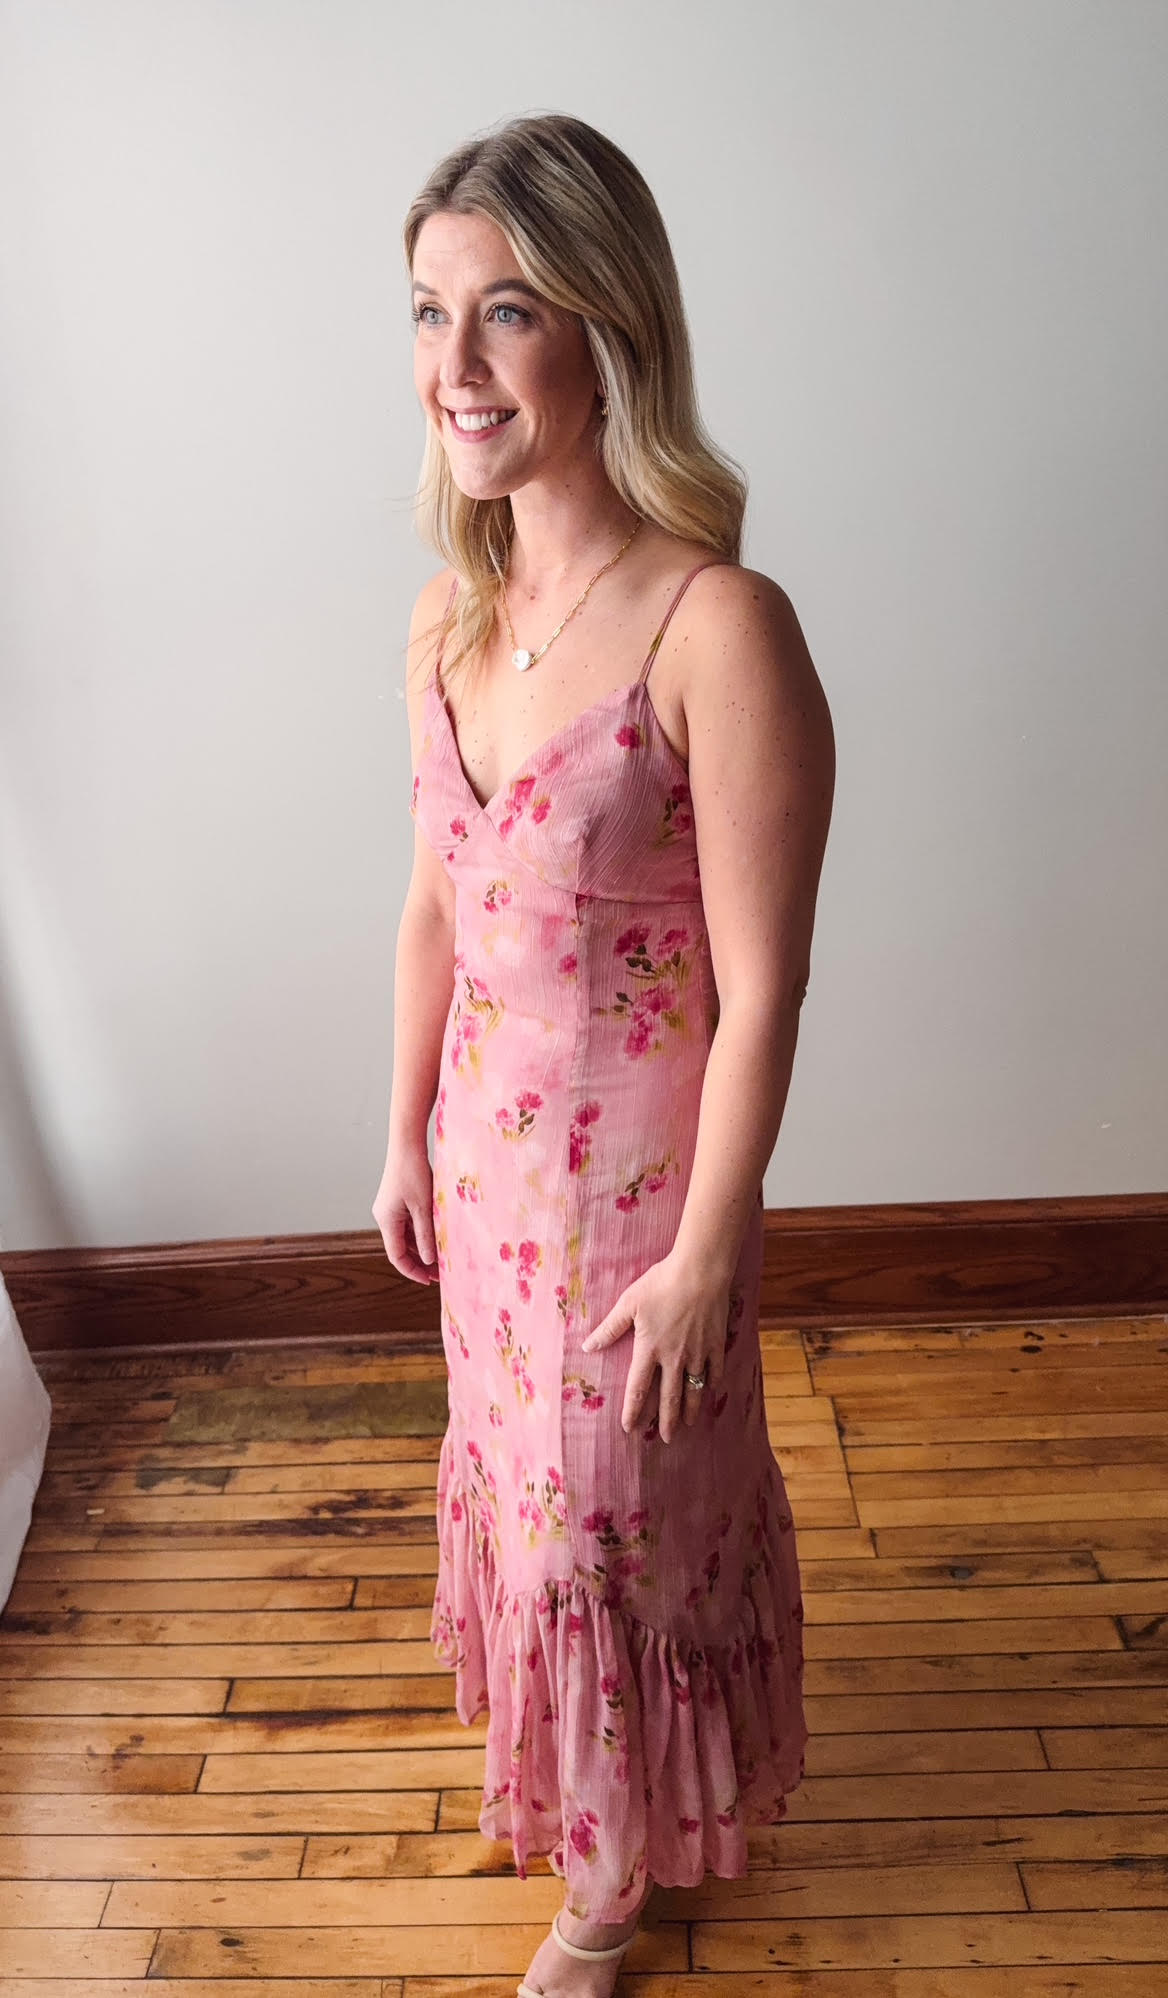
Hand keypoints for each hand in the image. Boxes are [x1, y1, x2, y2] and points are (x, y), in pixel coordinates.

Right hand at [372, 1144, 439, 1284]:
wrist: (407, 1144)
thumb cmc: (414, 1173)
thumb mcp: (423, 1207)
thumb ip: (426, 1235)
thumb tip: (428, 1260)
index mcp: (387, 1220)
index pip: (396, 1255)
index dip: (412, 1271)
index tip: (429, 1281)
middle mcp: (385, 1216)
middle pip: (400, 1247)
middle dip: (419, 1261)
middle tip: (440, 1272)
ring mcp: (390, 1208)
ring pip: (405, 1236)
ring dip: (421, 1247)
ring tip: (442, 1256)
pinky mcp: (397, 1201)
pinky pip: (408, 1223)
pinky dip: (421, 1232)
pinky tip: (437, 1236)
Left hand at [581, 1253, 728, 1442]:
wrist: (700, 1272)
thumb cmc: (660, 1283)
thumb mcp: (629, 1303)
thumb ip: (609, 1328)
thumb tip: (587, 1346)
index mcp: (649, 1349)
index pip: (638, 1388)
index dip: (633, 1410)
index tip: (629, 1428)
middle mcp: (673, 1358)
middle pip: (669, 1397)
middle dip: (666, 1421)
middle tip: (666, 1439)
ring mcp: (696, 1353)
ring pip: (693, 1389)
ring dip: (690, 1410)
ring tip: (687, 1425)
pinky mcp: (715, 1344)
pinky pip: (714, 1370)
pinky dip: (711, 1383)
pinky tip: (710, 1391)